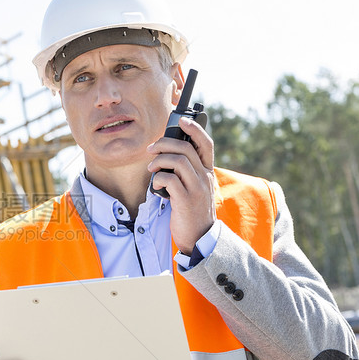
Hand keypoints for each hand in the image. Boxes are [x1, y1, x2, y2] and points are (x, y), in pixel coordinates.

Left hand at [147, 117, 215, 253]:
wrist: (199, 238)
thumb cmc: (191, 211)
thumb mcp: (193, 188)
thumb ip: (185, 173)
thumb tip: (166, 155)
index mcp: (207, 172)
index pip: (206, 144)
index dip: (195, 129)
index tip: (182, 121)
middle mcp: (205, 177)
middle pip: (186, 148)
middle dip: (164, 144)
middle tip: (151, 150)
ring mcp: (197, 189)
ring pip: (179, 161)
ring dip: (159, 161)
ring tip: (151, 169)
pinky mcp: (186, 200)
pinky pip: (170, 180)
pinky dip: (159, 178)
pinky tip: (156, 186)